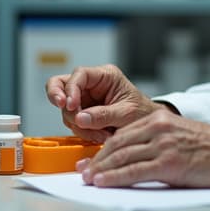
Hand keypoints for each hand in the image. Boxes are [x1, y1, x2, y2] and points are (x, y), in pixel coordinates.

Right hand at [45, 64, 164, 142]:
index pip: (79, 74)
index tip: (71, 105)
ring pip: (66, 109)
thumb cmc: (142, 113)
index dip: (71, 89)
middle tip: (70, 115)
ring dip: (79, 125)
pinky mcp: (84, 114)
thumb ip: (104, 115)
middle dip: (62, 102)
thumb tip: (80, 118)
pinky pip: (73, 122)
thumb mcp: (126, 113)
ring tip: (101, 134)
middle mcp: (92, 85)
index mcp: (105, 76)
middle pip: (61, 85)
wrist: (148, 127)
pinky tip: (98, 136)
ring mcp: (85, 99)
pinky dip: (83, 132)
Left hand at [77, 110, 209, 187]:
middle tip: (83, 171)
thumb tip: (134, 157)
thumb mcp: (179, 134)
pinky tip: (103, 183)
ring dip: (101, 169)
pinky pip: (134, 171)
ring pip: (122, 157)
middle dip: (97, 159)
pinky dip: (114, 178)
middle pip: (118, 144)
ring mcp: (163, 144)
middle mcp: (158, 127)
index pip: (122, 134)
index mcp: (159, 118)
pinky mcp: (169, 162)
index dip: (103, 148)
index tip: (91, 160)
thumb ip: (156, 140)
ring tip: (89, 179)